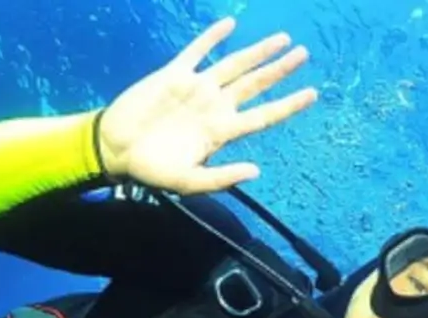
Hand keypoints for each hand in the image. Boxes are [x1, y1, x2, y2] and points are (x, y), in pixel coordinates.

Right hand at [97, 16, 316, 193]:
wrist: (116, 149)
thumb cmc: (152, 169)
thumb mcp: (188, 181)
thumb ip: (221, 177)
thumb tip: (256, 172)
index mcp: (221, 131)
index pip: (263, 115)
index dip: (288, 104)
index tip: (312, 93)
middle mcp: (214, 106)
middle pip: (255, 84)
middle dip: (279, 70)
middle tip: (303, 54)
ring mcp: (196, 88)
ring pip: (234, 65)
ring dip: (257, 52)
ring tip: (282, 40)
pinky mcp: (174, 74)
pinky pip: (197, 51)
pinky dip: (212, 38)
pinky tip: (230, 25)